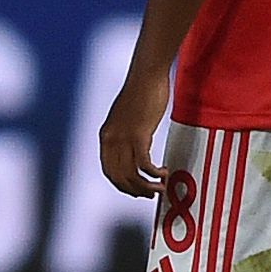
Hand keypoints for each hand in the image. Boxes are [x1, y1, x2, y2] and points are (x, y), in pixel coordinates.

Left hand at [99, 68, 170, 197]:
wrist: (145, 76)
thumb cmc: (140, 93)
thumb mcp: (127, 117)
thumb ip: (127, 133)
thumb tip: (135, 147)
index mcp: (106, 136)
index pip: (108, 171)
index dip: (122, 185)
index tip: (135, 190)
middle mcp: (111, 140)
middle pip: (119, 177)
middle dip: (135, 190)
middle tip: (151, 194)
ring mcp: (123, 138)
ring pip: (131, 175)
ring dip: (146, 186)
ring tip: (160, 188)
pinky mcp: (139, 135)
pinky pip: (144, 165)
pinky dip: (154, 174)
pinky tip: (164, 173)